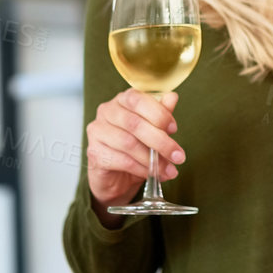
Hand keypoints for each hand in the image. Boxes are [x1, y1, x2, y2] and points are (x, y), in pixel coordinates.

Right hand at [85, 91, 182, 222]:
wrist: (116, 176)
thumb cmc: (135, 147)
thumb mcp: (153, 129)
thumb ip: (161, 114)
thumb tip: (172, 97)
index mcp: (122, 100)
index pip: (138, 100)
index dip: (158, 113)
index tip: (174, 129)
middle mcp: (106, 112)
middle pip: (134, 123)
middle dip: (160, 141)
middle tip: (178, 156)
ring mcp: (97, 132)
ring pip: (129, 143)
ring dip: (152, 159)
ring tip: (168, 169)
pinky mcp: (95, 153)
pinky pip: (122, 161)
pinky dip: (142, 169)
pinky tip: (152, 173)